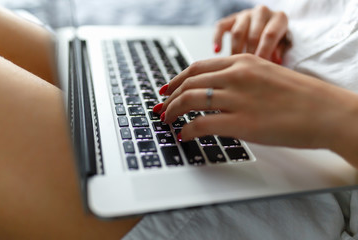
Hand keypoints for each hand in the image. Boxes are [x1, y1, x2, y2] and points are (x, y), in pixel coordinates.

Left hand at [155, 54, 357, 165]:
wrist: (327, 112)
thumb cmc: (302, 96)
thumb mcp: (267, 76)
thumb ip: (241, 80)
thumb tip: (218, 93)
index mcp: (243, 62)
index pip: (198, 67)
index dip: (176, 79)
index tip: (166, 89)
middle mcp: (237, 76)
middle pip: (189, 83)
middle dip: (169, 97)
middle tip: (161, 108)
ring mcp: (238, 98)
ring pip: (189, 100)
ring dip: (173, 111)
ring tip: (168, 121)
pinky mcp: (241, 123)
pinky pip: (201, 123)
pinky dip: (187, 129)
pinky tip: (184, 135)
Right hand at [214, 5, 289, 63]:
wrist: (268, 26)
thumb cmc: (276, 39)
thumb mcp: (283, 45)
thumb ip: (278, 52)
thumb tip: (274, 62)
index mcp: (279, 18)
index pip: (269, 35)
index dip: (263, 52)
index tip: (258, 66)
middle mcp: (262, 12)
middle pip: (253, 35)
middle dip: (249, 55)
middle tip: (247, 70)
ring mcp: (245, 14)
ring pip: (237, 32)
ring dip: (236, 51)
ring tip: (235, 65)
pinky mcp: (231, 18)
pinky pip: (220, 27)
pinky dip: (217, 39)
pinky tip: (217, 51)